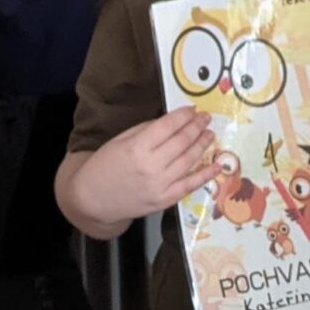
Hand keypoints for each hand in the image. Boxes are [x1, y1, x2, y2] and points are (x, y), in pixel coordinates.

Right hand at [75, 108, 215, 226]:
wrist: (93, 199)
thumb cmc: (104, 165)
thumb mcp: (120, 140)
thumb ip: (146, 130)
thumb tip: (171, 122)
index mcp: (138, 147)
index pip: (168, 126)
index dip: (184, 116)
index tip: (193, 109)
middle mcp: (152, 166)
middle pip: (182, 142)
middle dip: (196, 127)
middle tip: (206, 118)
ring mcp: (160, 185)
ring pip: (189, 161)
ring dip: (202, 145)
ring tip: (210, 134)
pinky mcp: (165, 200)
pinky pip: (189, 186)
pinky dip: (205, 175)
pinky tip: (216, 166)